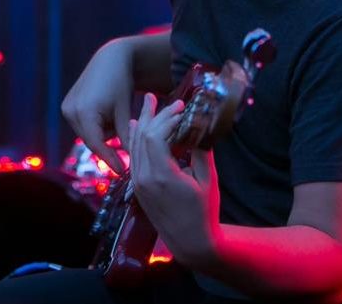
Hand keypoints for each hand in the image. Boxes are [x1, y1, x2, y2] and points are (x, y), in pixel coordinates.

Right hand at [61, 39, 133, 174]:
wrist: (110, 59)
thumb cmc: (121, 83)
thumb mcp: (125, 111)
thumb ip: (126, 136)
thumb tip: (131, 161)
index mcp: (84, 112)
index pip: (97, 144)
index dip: (109, 159)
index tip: (122, 171)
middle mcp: (70, 111)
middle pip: (91, 141)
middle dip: (108, 144)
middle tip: (126, 145)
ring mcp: (66, 108)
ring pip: (88, 134)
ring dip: (102, 133)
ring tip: (116, 115)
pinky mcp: (67, 106)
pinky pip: (84, 125)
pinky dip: (96, 125)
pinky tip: (107, 111)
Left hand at [128, 93, 220, 268]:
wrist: (190, 242)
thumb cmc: (204, 213)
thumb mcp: (208, 181)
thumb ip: (203, 153)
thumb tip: (202, 128)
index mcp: (161, 176)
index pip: (155, 137)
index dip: (166, 119)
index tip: (181, 108)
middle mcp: (144, 177)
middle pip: (142, 137)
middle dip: (154, 115)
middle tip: (163, 99)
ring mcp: (138, 182)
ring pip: (135, 145)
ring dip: (143, 123)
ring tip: (149, 103)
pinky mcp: (138, 186)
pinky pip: (133, 156)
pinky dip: (136, 138)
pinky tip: (138, 125)